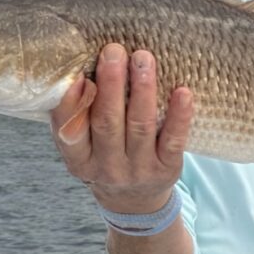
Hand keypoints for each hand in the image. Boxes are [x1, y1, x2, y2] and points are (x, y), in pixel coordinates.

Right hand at [49, 44, 193, 213]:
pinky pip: (173, 139)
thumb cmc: (105, 158)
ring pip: (140, 125)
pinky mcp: (167, 169)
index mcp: (79, 161)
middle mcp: (107, 168)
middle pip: (107, 122)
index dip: (72, 106)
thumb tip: (77, 68)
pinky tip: (182, 91)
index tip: (78, 75)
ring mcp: (138, 170)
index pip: (71, 133)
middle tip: (114, 51)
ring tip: (143, 58)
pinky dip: (179, 115)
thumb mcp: (83, 147)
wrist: (135, 202)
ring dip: (142, 89)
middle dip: (111, 85)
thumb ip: (77, 116)